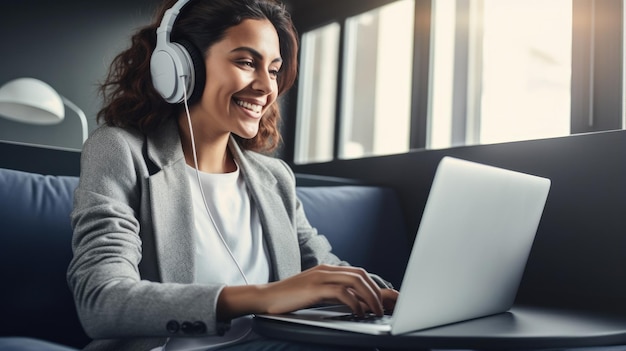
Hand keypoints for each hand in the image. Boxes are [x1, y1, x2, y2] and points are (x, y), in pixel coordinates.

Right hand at [217, 264, 398, 319]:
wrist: (265, 298)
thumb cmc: (289, 298)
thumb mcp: (315, 293)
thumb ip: (333, 293)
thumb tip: (353, 302)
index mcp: (327, 270)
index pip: (358, 273)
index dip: (373, 286)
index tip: (382, 300)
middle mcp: (326, 270)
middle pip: (360, 275)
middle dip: (375, 292)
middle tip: (382, 309)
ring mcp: (320, 277)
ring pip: (354, 281)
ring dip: (369, 297)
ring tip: (374, 312)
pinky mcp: (314, 288)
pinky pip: (341, 292)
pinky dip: (354, 303)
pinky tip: (357, 313)